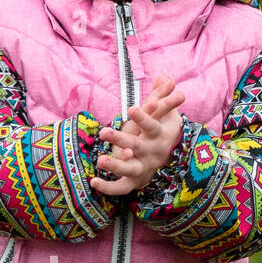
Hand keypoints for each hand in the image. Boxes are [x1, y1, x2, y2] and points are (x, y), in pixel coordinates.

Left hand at [91, 73, 185, 196]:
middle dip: (120, 140)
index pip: (151, 126)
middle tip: (104, 132)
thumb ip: (161, 94)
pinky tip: (93, 182)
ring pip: (129, 169)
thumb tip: (164, 74)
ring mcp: (143, 168)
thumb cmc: (162, 129)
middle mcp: (151, 153)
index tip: (132, 108)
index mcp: (159, 135)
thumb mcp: (164, 112)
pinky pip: (121, 188)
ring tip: (100, 160)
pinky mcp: (134, 181)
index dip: (143, 118)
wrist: (168, 158)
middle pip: (136, 146)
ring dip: (115, 166)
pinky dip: (108, 187)